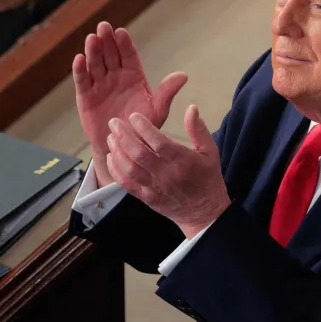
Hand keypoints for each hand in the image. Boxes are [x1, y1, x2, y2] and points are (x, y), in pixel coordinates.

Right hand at [73, 21, 187, 185]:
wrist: (122, 147)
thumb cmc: (141, 128)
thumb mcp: (157, 111)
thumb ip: (166, 93)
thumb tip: (183, 75)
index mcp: (133, 76)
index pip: (128, 55)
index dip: (124, 44)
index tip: (121, 33)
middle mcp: (115, 76)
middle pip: (110, 55)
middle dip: (107, 41)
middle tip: (103, 27)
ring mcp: (100, 85)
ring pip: (95, 64)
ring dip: (93, 51)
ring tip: (91, 39)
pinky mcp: (86, 96)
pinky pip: (83, 81)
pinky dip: (80, 70)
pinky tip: (79, 59)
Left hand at [106, 104, 230, 238]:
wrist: (204, 213)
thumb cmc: (207, 178)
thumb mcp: (210, 152)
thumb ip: (198, 130)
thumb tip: (191, 108)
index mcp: (183, 161)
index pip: (159, 143)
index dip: (144, 128)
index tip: (134, 116)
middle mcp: (167, 175)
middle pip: (140, 154)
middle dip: (124, 136)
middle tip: (114, 123)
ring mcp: (154, 188)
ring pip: (130, 169)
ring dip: (117, 151)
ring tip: (111, 137)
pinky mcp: (146, 198)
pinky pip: (127, 184)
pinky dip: (115, 170)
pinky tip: (110, 157)